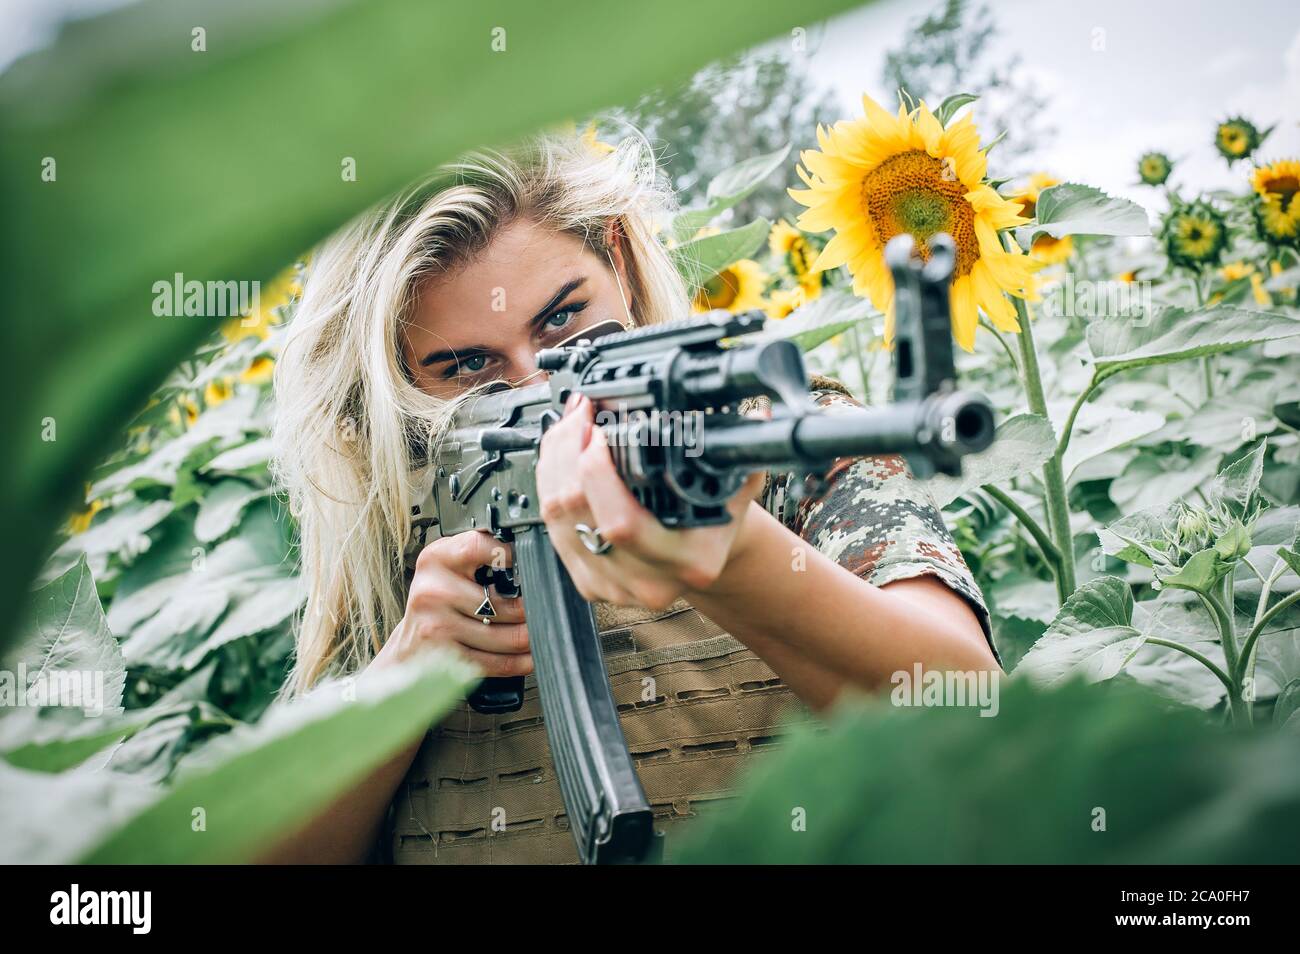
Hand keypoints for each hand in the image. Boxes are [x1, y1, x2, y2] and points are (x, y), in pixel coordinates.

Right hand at [376, 530, 530, 675]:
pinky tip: (528, 657)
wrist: (407, 649)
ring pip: (504, 636)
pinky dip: (519, 662)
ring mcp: (436, 627)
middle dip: (532, 611)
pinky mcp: (445, 659)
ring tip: (540, 633)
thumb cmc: (436, 605)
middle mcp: (432, 591)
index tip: (529, 564)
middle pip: (502, 603)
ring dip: (529, 638)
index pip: (478, 546)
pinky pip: (496, 663)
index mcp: (435, 559)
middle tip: (546, 610)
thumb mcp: (449, 570)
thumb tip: (530, 558)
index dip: (510, 555)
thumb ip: (480, 556)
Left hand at [535, 392, 764, 610]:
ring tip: (569, 424)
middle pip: (578, 514)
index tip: (600, 429)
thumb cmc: (715, 520)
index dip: (598, 472)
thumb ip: (739, 455)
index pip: (622, 523)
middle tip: (580, 413)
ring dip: (554, 461)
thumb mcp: (736, 488)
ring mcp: (613, 588)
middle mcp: (648, 582)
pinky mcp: (588, 584)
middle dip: (569, 452)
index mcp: (687, 562)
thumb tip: (756, 418)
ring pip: (557, 517)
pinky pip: (550, 528)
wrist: (702, 556)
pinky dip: (549, 483)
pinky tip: (560, 455)